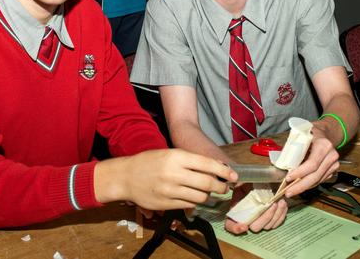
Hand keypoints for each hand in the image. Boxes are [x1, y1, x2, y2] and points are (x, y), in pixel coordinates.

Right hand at [95, 148, 236, 211]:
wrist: (126, 176)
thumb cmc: (148, 161)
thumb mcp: (168, 153)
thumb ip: (189, 160)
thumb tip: (213, 168)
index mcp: (176, 156)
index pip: (208, 164)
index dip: (224, 171)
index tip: (233, 175)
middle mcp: (175, 173)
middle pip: (207, 183)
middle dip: (220, 187)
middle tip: (223, 187)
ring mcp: (170, 190)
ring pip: (200, 197)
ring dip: (209, 196)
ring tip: (211, 194)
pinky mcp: (167, 203)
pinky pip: (188, 205)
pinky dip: (195, 203)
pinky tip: (196, 199)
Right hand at [224, 184, 287, 233]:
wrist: (258, 184)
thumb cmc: (249, 183)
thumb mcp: (242, 182)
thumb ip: (240, 183)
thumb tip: (239, 178)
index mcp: (235, 211)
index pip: (230, 225)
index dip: (236, 228)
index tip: (244, 226)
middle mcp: (247, 220)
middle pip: (255, 227)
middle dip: (265, 217)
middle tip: (272, 203)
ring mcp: (259, 222)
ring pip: (268, 226)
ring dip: (276, 215)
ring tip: (280, 201)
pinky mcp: (270, 222)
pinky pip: (276, 223)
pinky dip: (281, 215)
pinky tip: (283, 205)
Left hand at [284, 132, 338, 196]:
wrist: (324, 133)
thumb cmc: (310, 133)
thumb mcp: (300, 135)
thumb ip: (293, 148)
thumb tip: (282, 163)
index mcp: (323, 145)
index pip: (312, 163)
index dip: (300, 173)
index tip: (288, 178)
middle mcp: (331, 155)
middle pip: (315, 175)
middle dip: (300, 186)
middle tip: (288, 192)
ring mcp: (334, 164)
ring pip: (318, 180)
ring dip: (304, 187)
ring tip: (291, 191)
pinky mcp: (332, 170)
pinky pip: (320, 180)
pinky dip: (309, 184)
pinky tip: (299, 186)